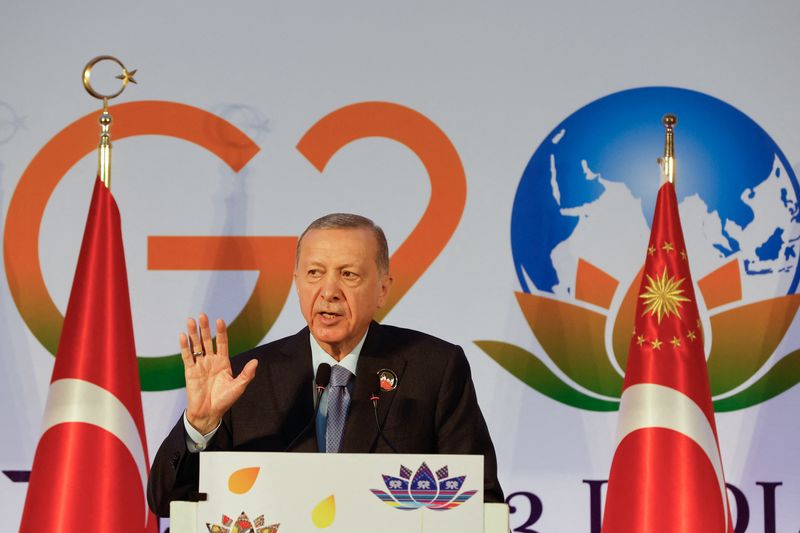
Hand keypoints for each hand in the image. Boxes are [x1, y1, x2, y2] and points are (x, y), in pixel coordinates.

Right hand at [180, 313, 257, 434]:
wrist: (209, 413)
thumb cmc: (225, 400)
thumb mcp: (238, 387)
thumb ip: (246, 374)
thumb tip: (256, 361)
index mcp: (223, 362)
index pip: (222, 343)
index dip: (221, 332)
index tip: (219, 320)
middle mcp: (211, 361)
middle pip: (207, 341)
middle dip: (205, 328)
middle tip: (202, 315)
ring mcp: (200, 365)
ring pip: (196, 346)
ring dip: (193, 333)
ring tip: (190, 320)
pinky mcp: (190, 371)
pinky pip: (187, 356)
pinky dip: (185, 346)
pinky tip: (182, 336)